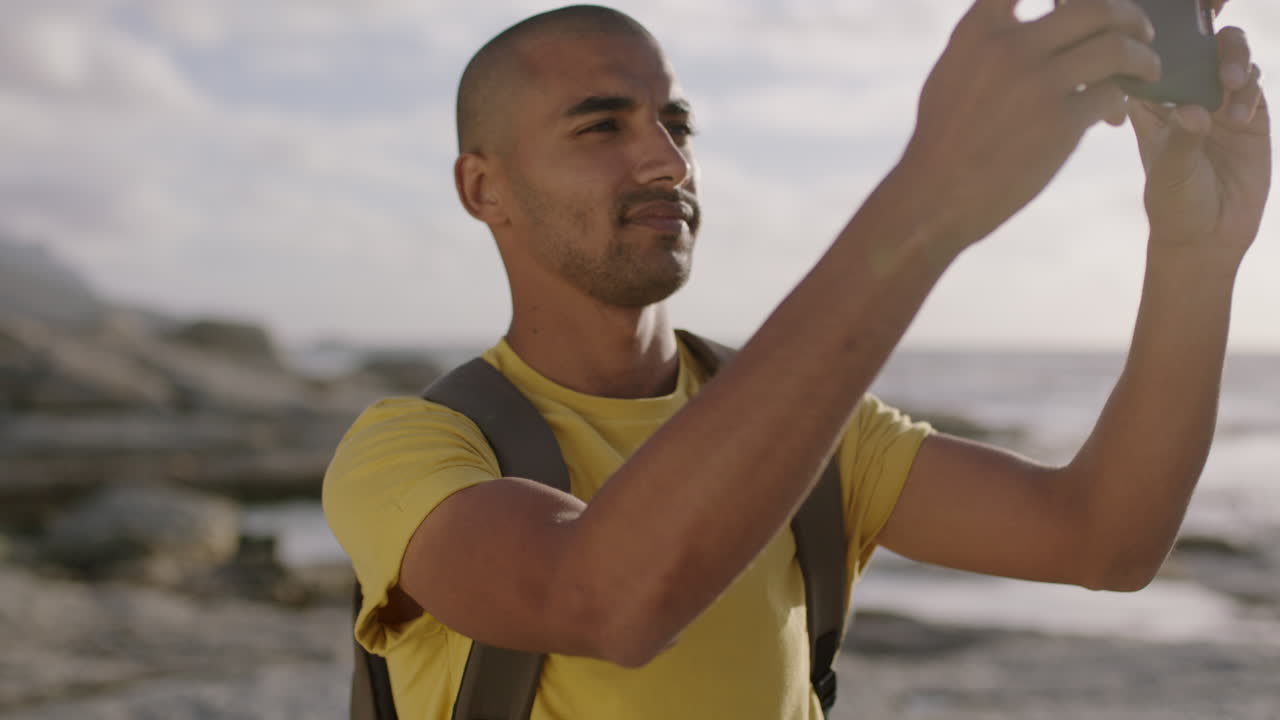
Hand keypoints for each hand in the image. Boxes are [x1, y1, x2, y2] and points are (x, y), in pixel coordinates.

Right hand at [897, 0, 1159, 249]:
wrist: (937, 194)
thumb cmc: (943, 138)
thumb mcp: (950, 70)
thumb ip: (984, 35)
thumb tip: (1013, 12)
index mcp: (980, 30)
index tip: (1087, 3)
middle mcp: (1011, 47)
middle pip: (1094, 6)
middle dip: (1128, 15)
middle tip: (1140, 30)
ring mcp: (1038, 83)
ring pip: (1116, 47)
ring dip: (1142, 56)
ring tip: (1148, 68)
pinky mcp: (1061, 121)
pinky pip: (1112, 94)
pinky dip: (1122, 100)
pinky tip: (1116, 114)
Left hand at [1130, 25, 1270, 261]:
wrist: (1210, 234)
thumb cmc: (1176, 202)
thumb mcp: (1172, 171)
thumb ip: (1181, 137)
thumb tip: (1192, 110)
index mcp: (1150, 104)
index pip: (1152, 59)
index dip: (1160, 42)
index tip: (1168, 41)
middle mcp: (1184, 96)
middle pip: (1198, 47)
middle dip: (1209, 42)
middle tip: (1216, 63)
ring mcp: (1218, 102)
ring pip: (1229, 57)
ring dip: (1233, 62)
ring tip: (1230, 86)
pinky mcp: (1250, 115)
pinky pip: (1254, 85)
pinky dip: (1249, 91)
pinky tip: (1240, 115)